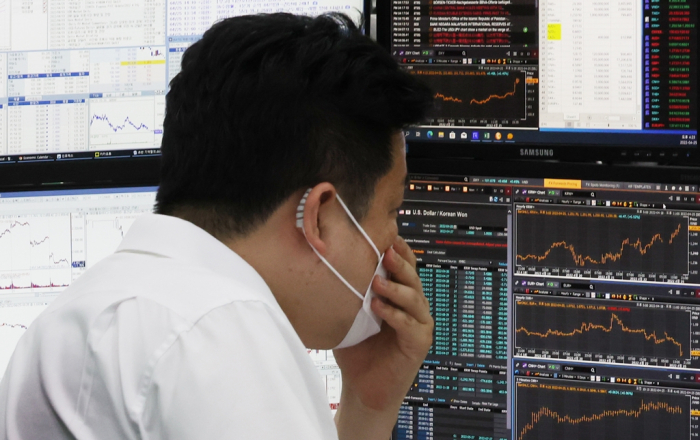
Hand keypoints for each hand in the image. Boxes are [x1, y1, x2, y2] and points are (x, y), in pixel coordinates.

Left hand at [333, 236, 432, 438]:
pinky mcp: (419, 342)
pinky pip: (409, 324)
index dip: (398, 251)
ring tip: (377, 281)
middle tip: (385, 251)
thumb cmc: (356, 348)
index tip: (384, 236)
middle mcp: (413, 306)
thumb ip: (348, 290)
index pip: (403, 266)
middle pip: (412, 277)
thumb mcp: (350, 313)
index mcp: (399, 295)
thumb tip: (325, 261)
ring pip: (414, 298)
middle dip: (399, 263)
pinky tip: (378, 308)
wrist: (363, 387)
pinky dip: (394, 315)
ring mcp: (419, 324)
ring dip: (396, 288)